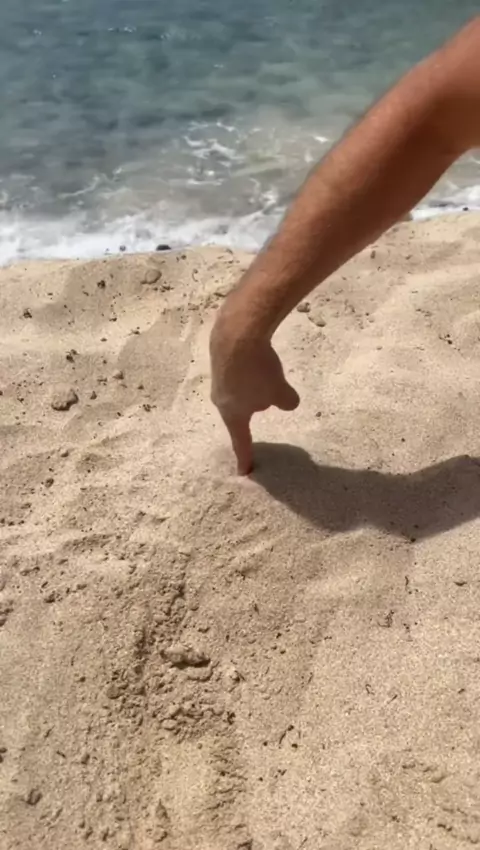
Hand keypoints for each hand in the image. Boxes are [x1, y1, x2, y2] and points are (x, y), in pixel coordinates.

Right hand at [210, 313, 299, 473]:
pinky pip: (237, 370)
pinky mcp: (219, 358)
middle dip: (251, 410)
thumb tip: (286, 402)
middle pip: (238, 412)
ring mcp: (217, 377)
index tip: (244, 471)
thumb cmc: (258, 371)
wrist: (237, 332)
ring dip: (251, 387)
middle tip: (265, 402)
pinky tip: (256, 359)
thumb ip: (286, 402)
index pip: (241, 441)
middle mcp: (220, 398)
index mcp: (233, 414)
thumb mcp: (281, 392)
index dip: (245, 456)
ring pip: (238, 390)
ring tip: (265, 374)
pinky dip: (248, 369)